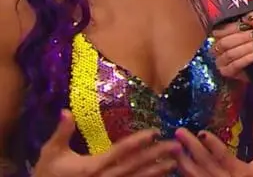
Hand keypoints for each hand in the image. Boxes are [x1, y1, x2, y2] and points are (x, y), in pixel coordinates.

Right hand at [33, 110, 178, 176]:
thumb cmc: (47, 174)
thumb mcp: (50, 152)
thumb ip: (61, 132)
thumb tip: (66, 111)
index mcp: (91, 167)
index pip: (120, 152)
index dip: (137, 141)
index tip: (154, 132)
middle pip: (134, 166)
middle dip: (156, 156)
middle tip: (176, 146)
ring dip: (157, 172)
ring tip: (176, 163)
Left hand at [174, 116, 252, 176]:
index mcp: (241, 172)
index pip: (223, 156)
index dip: (212, 144)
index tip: (201, 132)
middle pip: (205, 163)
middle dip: (191, 146)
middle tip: (179, 132)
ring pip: (194, 175)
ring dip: (182, 161)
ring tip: (174, 148)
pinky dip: (184, 173)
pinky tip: (177, 163)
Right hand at [212, 12, 252, 80]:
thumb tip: (250, 16)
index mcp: (222, 34)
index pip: (220, 30)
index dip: (234, 27)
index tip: (247, 26)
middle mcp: (218, 47)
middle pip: (224, 42)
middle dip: (242, 38)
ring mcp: (221, 61)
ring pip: (229, 54)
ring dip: (246, 48)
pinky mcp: (226, 72)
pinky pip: (234, 66)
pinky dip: (246, 59)